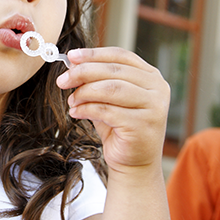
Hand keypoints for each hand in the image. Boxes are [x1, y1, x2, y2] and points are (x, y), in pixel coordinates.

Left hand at [55, 47, 169, 172]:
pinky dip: (87, 109)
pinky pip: (108, 110)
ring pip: (111, 88)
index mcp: (150, 76)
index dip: (94, 54)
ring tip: (71, 100)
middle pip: (114, 71)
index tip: (71, 56)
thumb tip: (73, 62)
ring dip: (85, 92)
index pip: (120, 56)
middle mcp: (157, 88)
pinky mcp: (143, 124)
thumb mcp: (107, 99)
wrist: (134, 164)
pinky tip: (76, 113)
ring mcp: (154, 106)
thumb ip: (96, 81)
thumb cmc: (120, 129)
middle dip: (83, 72)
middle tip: (62, 80)